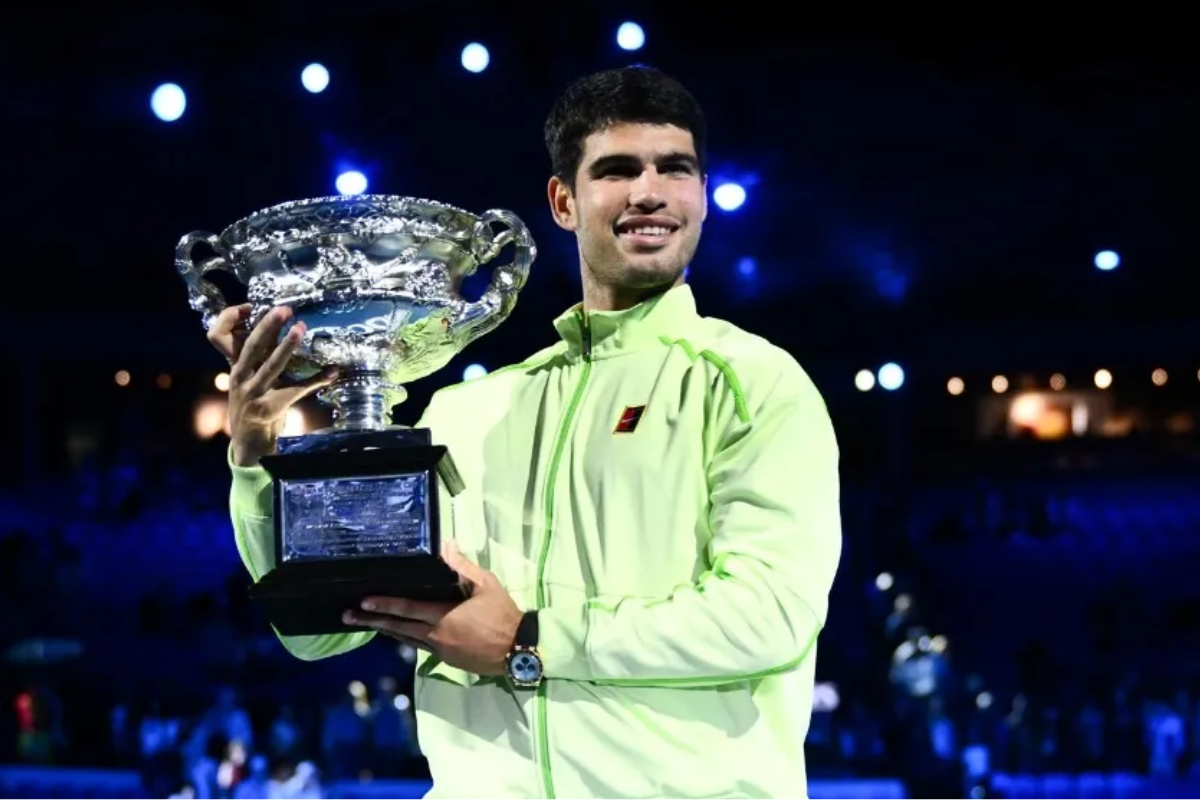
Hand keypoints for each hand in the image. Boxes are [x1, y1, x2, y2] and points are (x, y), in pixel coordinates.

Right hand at [206, 303, 335, 465]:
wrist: (248, 440)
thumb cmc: (252, 402)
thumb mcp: (249, 377)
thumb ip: (259, 356)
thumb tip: (277, 327)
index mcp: (234, 367)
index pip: (221, 337)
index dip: (231, 319)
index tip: (251, 305)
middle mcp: (240, 377)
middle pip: (251, 347)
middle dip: (268, 326)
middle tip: (284, 310)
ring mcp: (254, 393)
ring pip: (271, 365)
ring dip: (287, 347)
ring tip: (300, 329)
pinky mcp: (270, 407)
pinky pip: (297, 390)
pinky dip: (317, 379)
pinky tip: (332, 371)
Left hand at [344, 546, 523, 676]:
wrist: (518, 650)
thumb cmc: (503, 614)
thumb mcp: (486, 585)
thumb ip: (463, 567)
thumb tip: (445, 546)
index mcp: (445, 616)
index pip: (407, 608)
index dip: (384, 605)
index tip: (363, 602)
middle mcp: (436, 635)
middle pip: (398, 627)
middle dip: (372, 621)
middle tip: (348, 617)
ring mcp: (440, 650)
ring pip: (406, 638)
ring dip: (385, 631)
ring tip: (365, 625)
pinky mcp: (446, 658)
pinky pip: (418, 646)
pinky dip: (403, 638)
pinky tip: (395, 634)